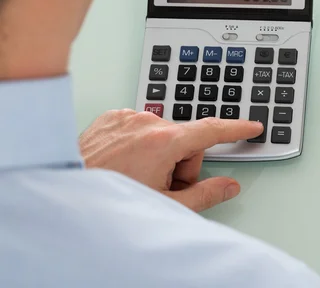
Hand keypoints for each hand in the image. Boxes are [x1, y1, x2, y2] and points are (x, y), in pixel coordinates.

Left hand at [79, 110, 263, 211]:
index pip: (212, 130)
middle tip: (162, 183)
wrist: (65, 189)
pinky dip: (139, 143)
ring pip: (162, 133)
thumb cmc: (110, 199)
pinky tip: (127, 162)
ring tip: (139, 174)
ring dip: (159, 153)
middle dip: (181, 162)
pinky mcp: (111, 117)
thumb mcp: (166, 204)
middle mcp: (146, 122)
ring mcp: (127, 117)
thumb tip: (229, 186)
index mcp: (164, 141)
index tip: (252, 126)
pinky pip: (140, 127)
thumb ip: (206, 194)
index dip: (236, 129)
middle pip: (186, 139)